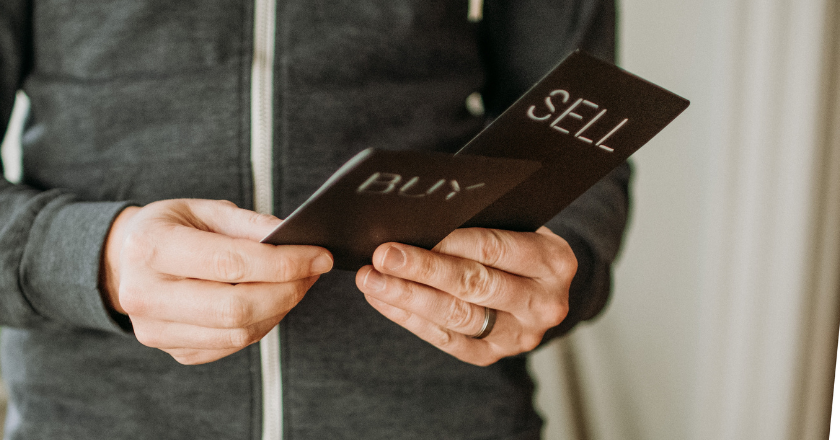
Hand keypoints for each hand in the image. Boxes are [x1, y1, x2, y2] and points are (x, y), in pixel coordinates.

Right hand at [102, 199, 332, 364]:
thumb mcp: (204, 210)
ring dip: (281, 309)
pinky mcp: (173, 350)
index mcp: (151, 247)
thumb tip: (294, 239)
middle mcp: (145, 295)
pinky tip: (273, 301)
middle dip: (288, 290)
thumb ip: (249, 224)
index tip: (320, 255)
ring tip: (298, 283)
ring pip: (238, 333)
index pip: (230, 263)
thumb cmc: (172, 228)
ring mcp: (155, 331)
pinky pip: (232, 346)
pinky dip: (263, 324)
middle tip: (314, 270)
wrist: (125, 261)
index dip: (284, 263)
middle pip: (236, 308)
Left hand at [355, 227, 575, 365]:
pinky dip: (410, 319)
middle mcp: (544, 303)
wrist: (541, 286)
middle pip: (474, 285)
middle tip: (383, 257)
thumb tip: (419, 218)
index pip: (494, 249)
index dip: (448, 243)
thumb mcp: (517, 225)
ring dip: (408, 297)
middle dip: (422, 270)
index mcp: (554, 261)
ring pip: (457, 317)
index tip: (411, 233)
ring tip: (373, 281)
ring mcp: (521, 335)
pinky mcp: (494, 355)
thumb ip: (481, 222)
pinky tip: (384, 300)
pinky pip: (447, 340)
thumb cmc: (518, 242)